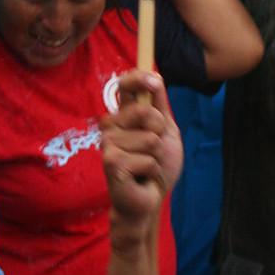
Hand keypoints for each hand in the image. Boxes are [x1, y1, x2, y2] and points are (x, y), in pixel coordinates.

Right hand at [100, 70, 182, 237]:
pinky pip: (148, 159)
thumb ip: (160, 106)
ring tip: (147, 167)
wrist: (150, 199)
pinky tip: (141, 178)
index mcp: (124, 115)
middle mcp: (111, 126)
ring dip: (157, 157)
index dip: (138, 78)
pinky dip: (153, 171)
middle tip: (154, 150)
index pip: (125, 86)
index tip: (154, 80)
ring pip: (150, 138)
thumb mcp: (165, 131)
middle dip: (160, 132)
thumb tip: (155, 75)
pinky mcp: (111, 163)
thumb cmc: (156, 166)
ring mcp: (108, 144)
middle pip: (145, 112)